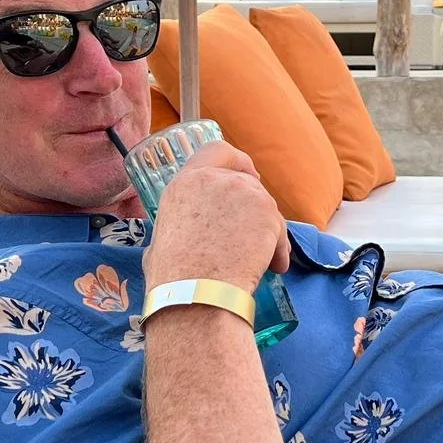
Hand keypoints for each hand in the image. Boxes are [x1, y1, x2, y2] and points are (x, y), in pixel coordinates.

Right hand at [144, 141, 290, 295]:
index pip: (216, 150)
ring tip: (261, 262)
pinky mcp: (268, 212)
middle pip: (248, 181)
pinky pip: (279, 229)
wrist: (197, 293)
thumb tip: (178, 240)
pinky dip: (278, 249)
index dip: (236, 161)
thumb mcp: (162, 241)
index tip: (247, 175)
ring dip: (267, 232)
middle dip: (255, 206)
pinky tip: (272, 268)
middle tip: (256, 230)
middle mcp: (214, 180)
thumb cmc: (173, 279)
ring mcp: (244, 192)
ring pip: (265, 207)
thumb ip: (178, 227)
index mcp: (184, 184)